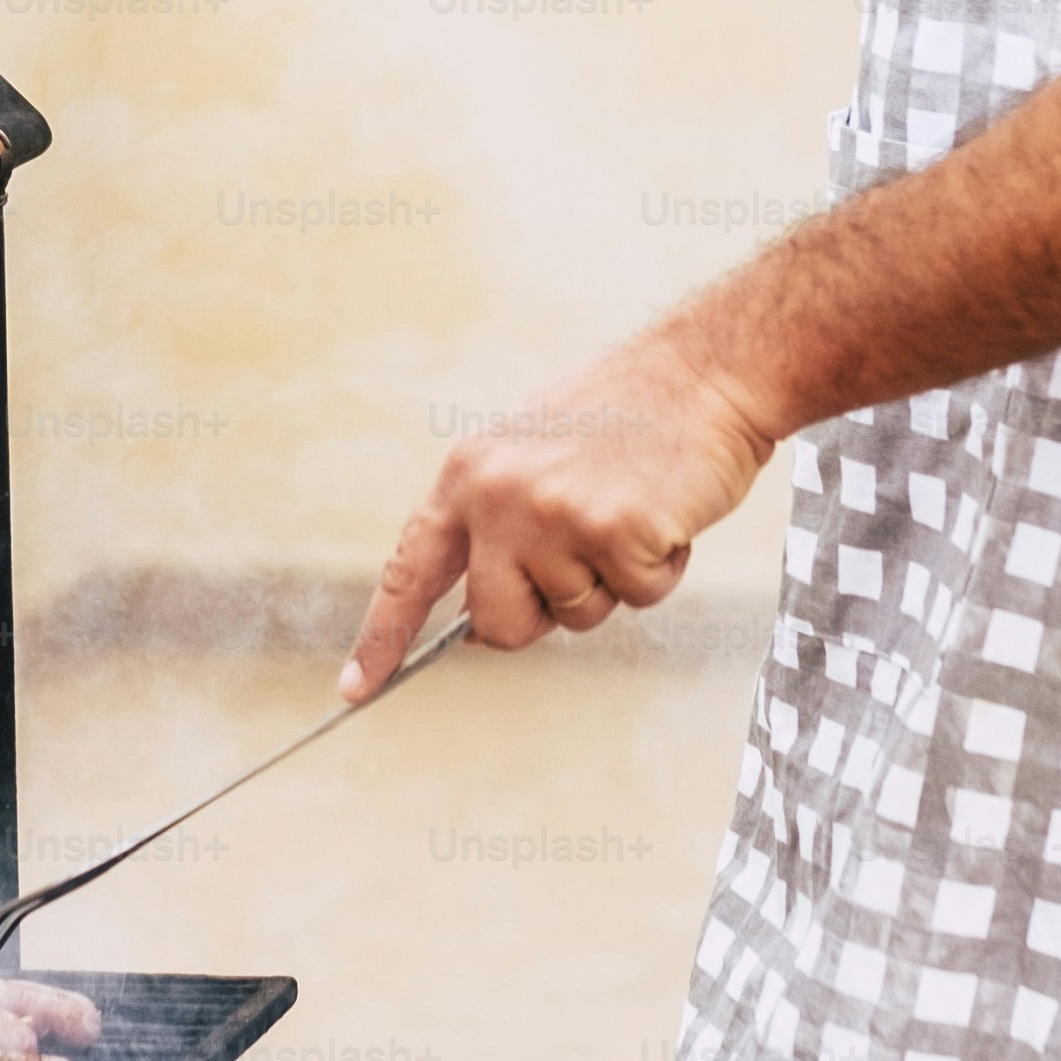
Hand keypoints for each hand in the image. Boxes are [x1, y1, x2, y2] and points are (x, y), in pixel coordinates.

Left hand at [340, 330, 777, 697]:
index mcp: (469, 474)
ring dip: (616, 579)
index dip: (382, 636)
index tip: (356, 688)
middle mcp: (498, 496)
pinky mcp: (615, 531)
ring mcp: (554, 514)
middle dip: (544, 614)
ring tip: (634, 508)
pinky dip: (663, 569)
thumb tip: (484, 616)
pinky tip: (667, 512)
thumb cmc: (630, 417)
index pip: (410, 570)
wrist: (705, 372)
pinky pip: (639, 597)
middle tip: (588, 554)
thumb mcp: (534, 454)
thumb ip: (498, 525)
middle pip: (497, 623)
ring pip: (578, 614)